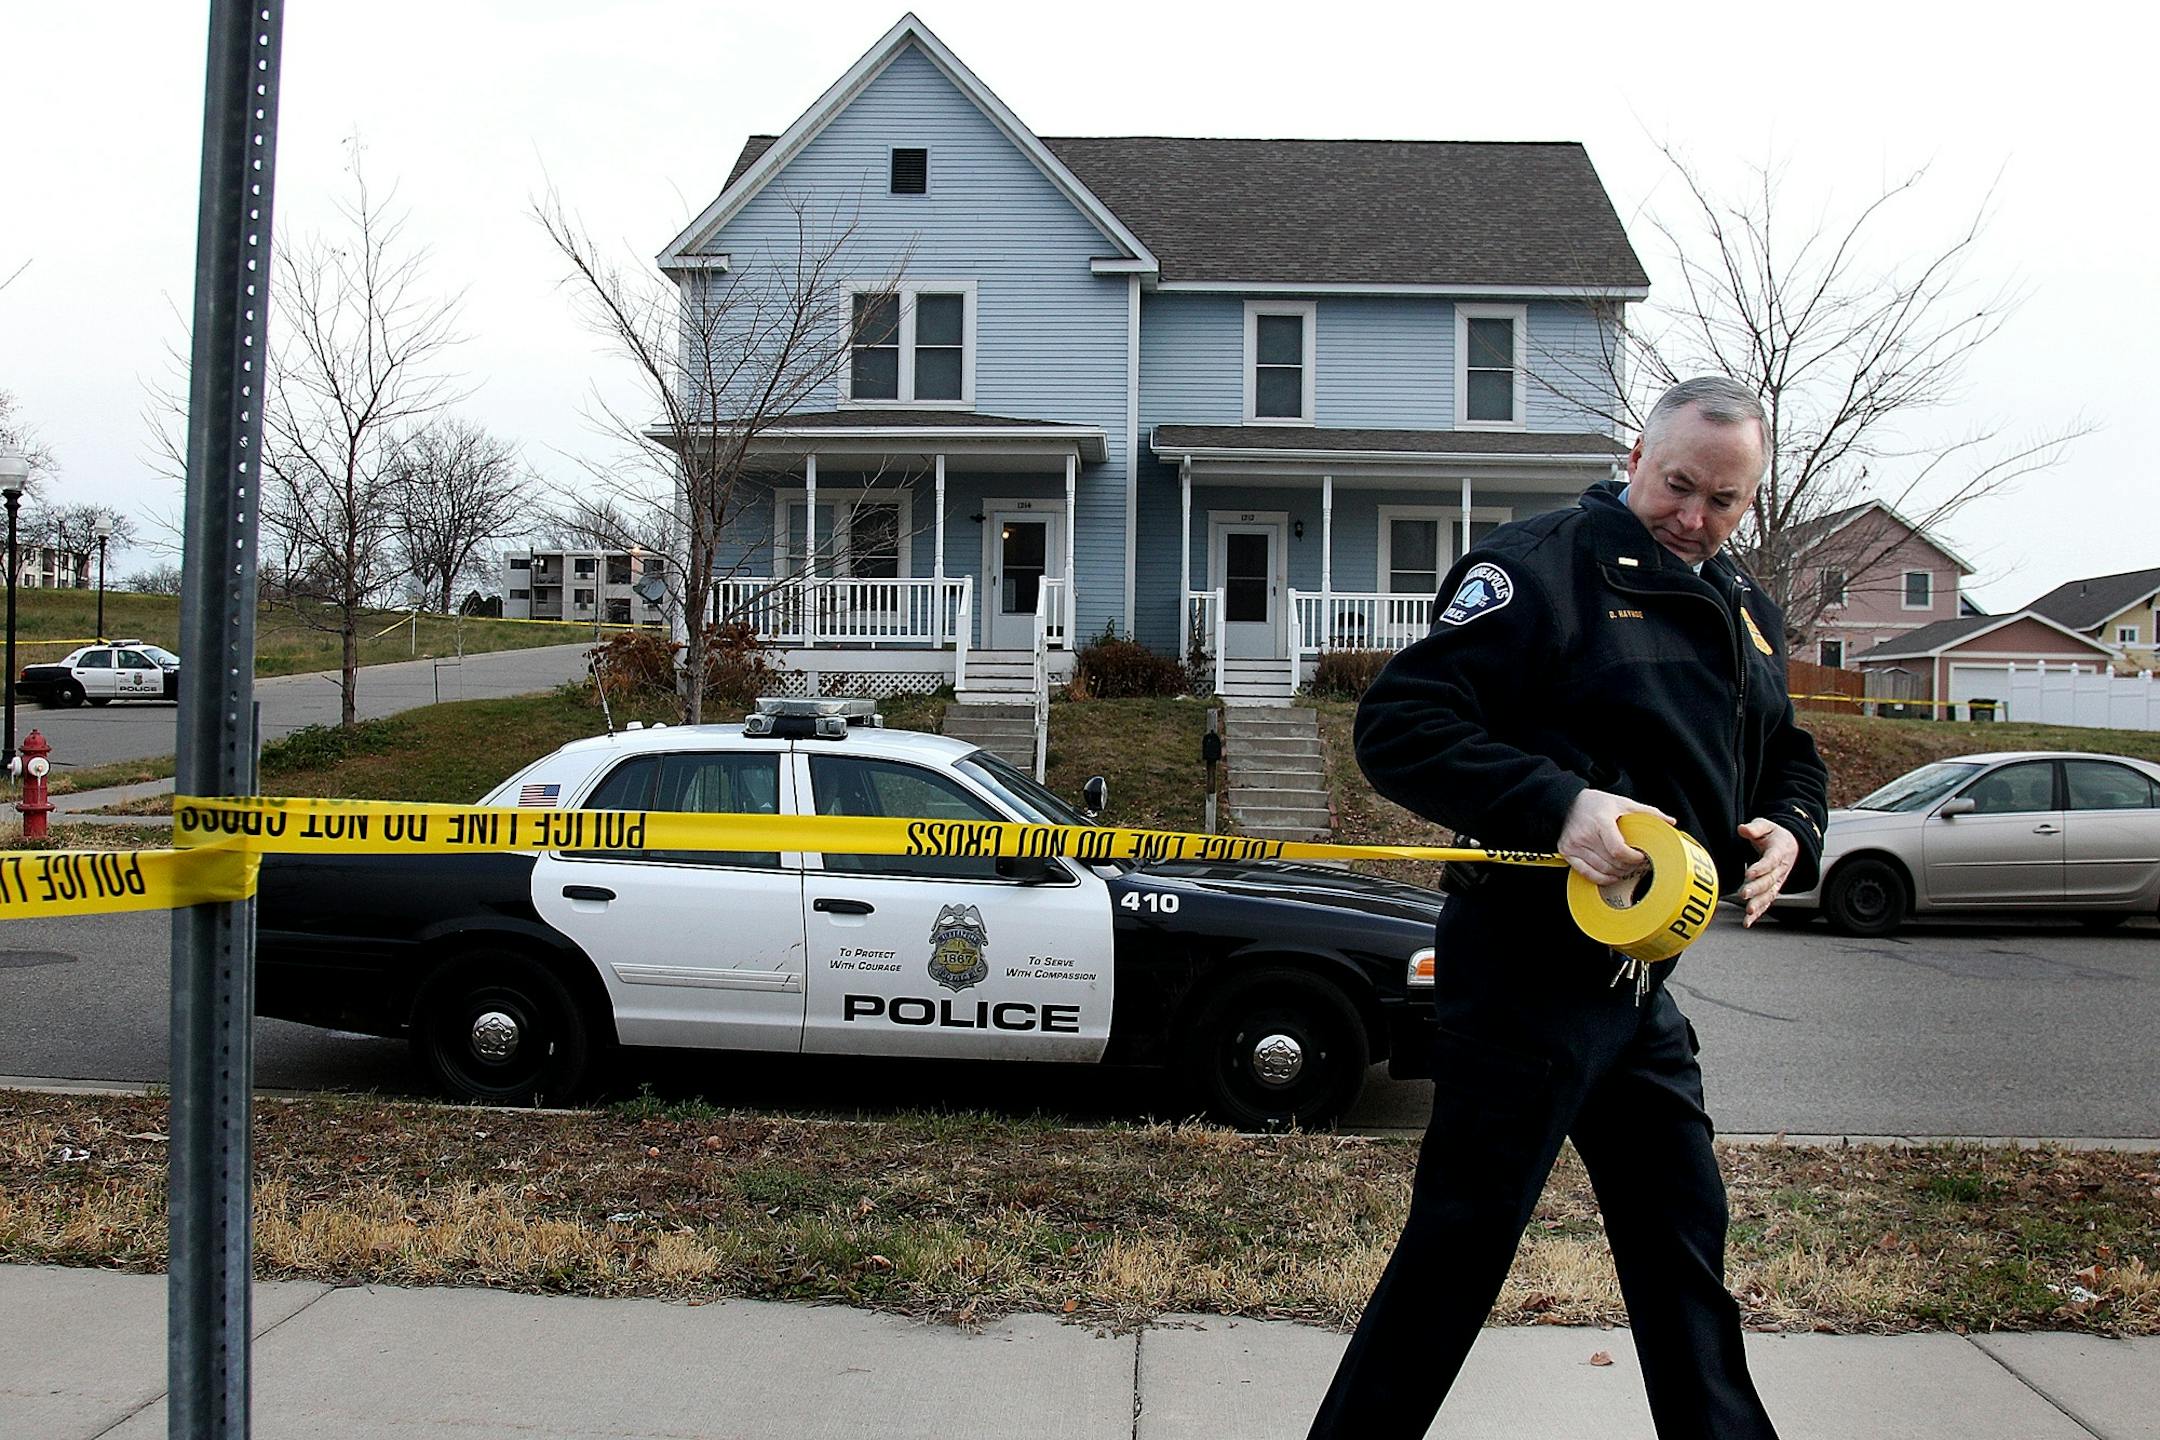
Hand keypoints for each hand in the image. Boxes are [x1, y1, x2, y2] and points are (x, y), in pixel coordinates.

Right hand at [1558, 789, 1675, 886]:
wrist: (1566, 802)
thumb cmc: (1595, 803)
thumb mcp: (1623, 803)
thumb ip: (1648, 812)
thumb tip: (1671, 822)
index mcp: (1600, 821)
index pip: (1618, 850)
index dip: (1633, 858)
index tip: (1642, 857)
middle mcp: (1585, 834)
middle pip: (1613, 862)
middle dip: (1630, 866)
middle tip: (1639, 863)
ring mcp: (1574, 845)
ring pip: (1603, 870)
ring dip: (1619, 873)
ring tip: (1628, 868)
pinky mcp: (1567, 852)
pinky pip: (1587, 874)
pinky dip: (1602, 879)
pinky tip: (1612, 876)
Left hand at [1736, 818, 1798, 926]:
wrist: (1790, 845)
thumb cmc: (1774, 835)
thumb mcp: (1766, 826)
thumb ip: (1755, 828)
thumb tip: (1742, 829)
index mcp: (1779, 852)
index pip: (1770, 861)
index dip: (1760, 867)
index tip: (1748, 873)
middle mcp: (1780, 869)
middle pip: (1769, 881)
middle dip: (1757, 888)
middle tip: (1744, 893)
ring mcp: (1778, 881)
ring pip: (1769, 895)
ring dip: (1758, 904)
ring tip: (1748, 912)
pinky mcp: (1773, 890)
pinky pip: (1766, 903)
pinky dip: (1758, 913)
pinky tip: (1747, 922)